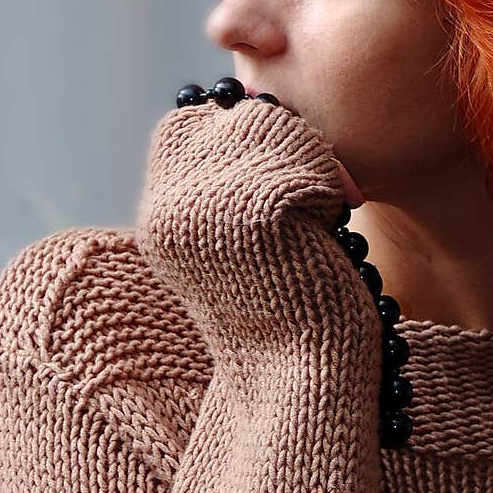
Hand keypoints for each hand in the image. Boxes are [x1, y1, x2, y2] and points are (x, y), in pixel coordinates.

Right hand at [135, 95, 372, 342]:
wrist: (300, 382)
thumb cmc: (285, 315)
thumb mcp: (233, 242)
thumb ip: (224, 181)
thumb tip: (257, 109)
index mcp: (158, 215)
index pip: (195, 121)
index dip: (249, 141)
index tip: (284, 196)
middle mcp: (171, 203)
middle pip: (238, 114)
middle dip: (289, 146)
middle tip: (319, 206)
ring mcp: (213, 202)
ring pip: (277, 126)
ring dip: (316, 166)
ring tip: (320, 227)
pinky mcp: (260, 206)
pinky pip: (311, 154)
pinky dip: (334, 188)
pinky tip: (328, 234)